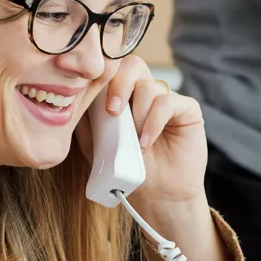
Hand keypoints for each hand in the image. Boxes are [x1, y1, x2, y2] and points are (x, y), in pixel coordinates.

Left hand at [76, 55, 206, 205]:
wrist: (157, 195)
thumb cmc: (127, 170)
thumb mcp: (96, 145)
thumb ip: (87, 120)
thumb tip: (73, 97)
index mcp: (124, 95)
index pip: (114, 69)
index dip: (103, 76)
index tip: (93, 98)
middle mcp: (146, 92)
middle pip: (133, 65)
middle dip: (119, 84)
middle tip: (113, 111)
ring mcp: (168, 99)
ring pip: (149, 86)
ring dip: (137, 114)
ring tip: (134, 141)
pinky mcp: (187, 110)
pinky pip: (168, 102)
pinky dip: (153, 122)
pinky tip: (146, 141)